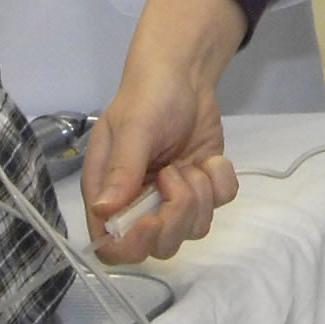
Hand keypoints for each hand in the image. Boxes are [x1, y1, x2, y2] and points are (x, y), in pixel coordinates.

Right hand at [86, 0, 248, 261]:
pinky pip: (219, 207)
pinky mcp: (203, 189)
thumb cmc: (148, 97)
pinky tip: (211, 160)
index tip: (152, 220)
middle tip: (176, 175)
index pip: (110, 246)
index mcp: (109, 194)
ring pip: (193, 230)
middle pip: (158, 247)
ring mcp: (173, 200)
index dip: (132, 246)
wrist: (184, 76)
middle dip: (176, 216)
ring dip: (199, 196)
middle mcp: (139, 205)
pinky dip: (220, 184)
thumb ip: (122, 169)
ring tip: (189, 163)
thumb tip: (104, 211)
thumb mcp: (133, 127)